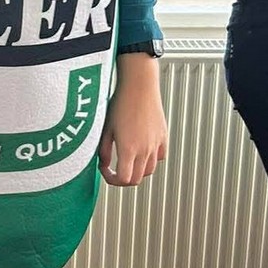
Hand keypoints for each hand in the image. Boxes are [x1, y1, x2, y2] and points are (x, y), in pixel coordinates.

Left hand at [98, 58, 166, 187]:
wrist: (139, 86)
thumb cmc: (121, 103)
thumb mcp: (106, 129)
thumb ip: (104, 150)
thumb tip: (103, 164)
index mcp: (128, 149)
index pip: (124, 180)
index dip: (113, 180)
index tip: (106, 172)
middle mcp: (145, 150)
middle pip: (137, 179)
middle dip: (124, 179)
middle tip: (115, 171)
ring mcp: (156, 144)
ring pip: (149, 170)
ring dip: (137, 171)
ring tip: (128, 161)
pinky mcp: (163, 137)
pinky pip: (160, 157)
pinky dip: (151, 160)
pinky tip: (143, 151)